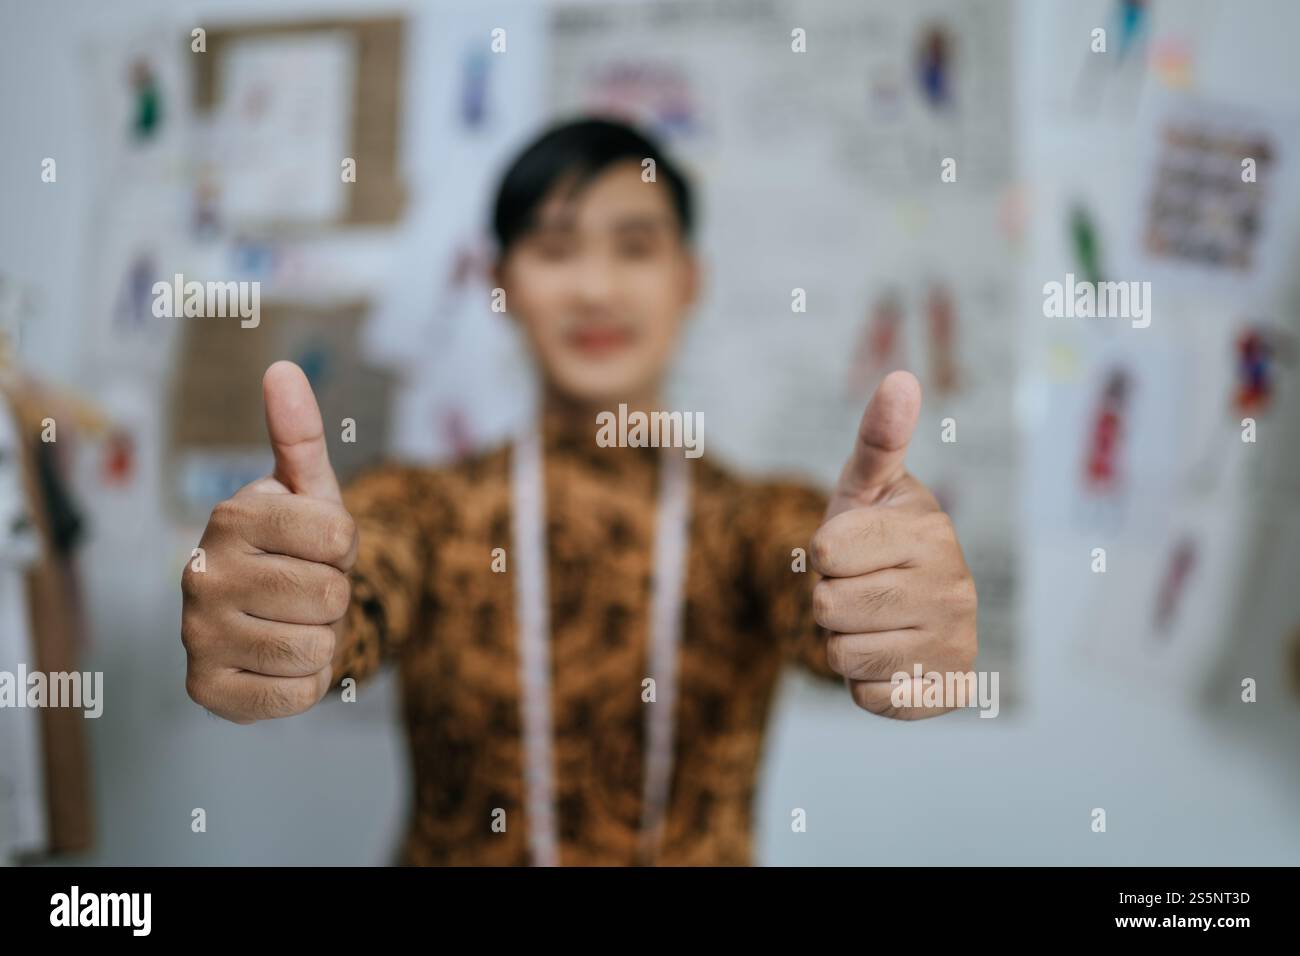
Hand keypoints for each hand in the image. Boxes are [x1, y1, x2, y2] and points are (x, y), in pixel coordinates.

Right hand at [180, 361, 356, 723]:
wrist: (270, 618)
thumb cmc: (296, 548)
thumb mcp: (309, 492)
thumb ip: (299, 433)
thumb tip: (282, 368)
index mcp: (232, 516)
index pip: (338, 537)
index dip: (346, 547)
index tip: (321, 546)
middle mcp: (200, 572)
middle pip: (330, 595)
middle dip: (335, 596)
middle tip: (306, 590)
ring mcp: (197, 633)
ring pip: (317, 646)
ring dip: (323, 639)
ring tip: (293, 621)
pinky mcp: (206, 688)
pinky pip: (296, 694)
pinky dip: (305, 683)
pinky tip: (279, 660)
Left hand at [811, 371, 977, 718]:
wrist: (909, 610)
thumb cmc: (873, 537)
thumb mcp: (865, 488)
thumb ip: (878, 438)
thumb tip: (900, 378)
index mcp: (929, 529)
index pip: (825, 552)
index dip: (821, 554)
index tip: (847, 549)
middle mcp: (954, 585)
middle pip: (827, 607)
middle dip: (826, 601)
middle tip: (857, 589)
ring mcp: (955, 643)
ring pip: (840, 656)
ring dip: (840, 642)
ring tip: (870, 622)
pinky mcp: (946, 692)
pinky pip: (867, 699)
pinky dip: (864, 684)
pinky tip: (889, 658)